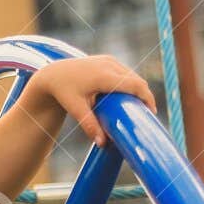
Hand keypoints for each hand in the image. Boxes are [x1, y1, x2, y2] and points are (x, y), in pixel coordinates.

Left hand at [33, 55, 157, 147]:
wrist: (52, 74)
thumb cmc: (63, 91)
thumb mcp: (75, 109)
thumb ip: (89, 125)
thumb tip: (102, 144)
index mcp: (103, 76)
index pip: (135, 85)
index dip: (147, 98)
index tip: (151, 112)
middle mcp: (108, 64)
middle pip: (136, 81)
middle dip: (144, 96)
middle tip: (145, 114)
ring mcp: (108, 60)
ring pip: (132, 75)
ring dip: (137, 89)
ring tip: (138, 107)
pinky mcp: (107, 59)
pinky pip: (125, 72)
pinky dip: (130, 83)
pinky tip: (129, 96)